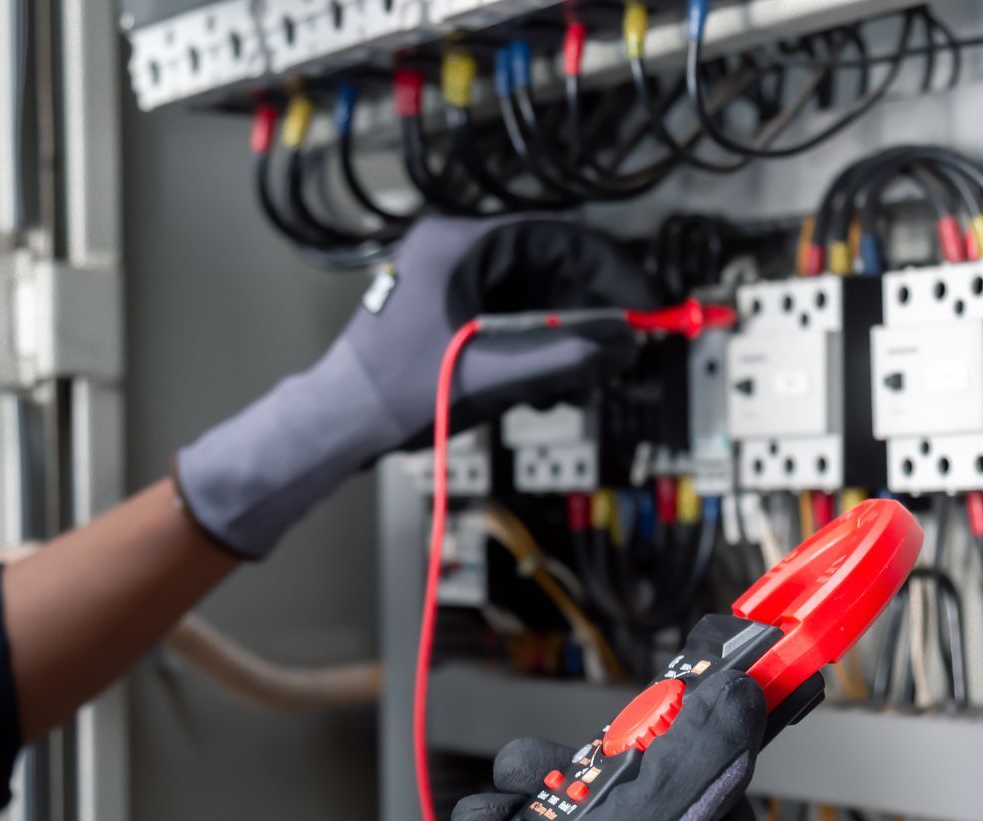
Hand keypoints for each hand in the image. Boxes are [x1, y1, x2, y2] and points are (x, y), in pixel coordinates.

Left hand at [174, 215, 655, 558]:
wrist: (342, 422)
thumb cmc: (392, 392)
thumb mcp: (492, 374)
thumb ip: (563, 357)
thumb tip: (620, 346)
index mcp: (456, 244)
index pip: (555, 237)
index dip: (608, 271)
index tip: (641, 301)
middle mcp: (450, 249)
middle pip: (546, 264)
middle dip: (586, 310)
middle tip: (619, 345)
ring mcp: (447, 277)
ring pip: (530, 291)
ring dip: (563, 332)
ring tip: (581, 374)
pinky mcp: (447, 305)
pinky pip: (508, 311)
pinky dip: (535, 341)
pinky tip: (548, 379)